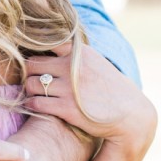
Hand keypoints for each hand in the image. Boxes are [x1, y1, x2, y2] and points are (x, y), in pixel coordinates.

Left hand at [24, 42, 156, 150]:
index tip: (39, 66)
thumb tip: (54, 50)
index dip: (39, 55)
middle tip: (34, 82)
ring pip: (31, 84)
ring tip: (36, 95)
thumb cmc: (112, 90)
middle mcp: (72, 67)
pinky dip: (31, 105)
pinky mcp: (67, 108)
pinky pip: (36, 102)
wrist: (131, 115)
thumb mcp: (97, 64)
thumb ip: (76, 56)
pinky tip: (36, 106)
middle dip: (30, 73)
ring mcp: (69, 88)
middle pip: (32, 64)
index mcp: (80, 53)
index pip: (46, 44)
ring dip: (29, 91)